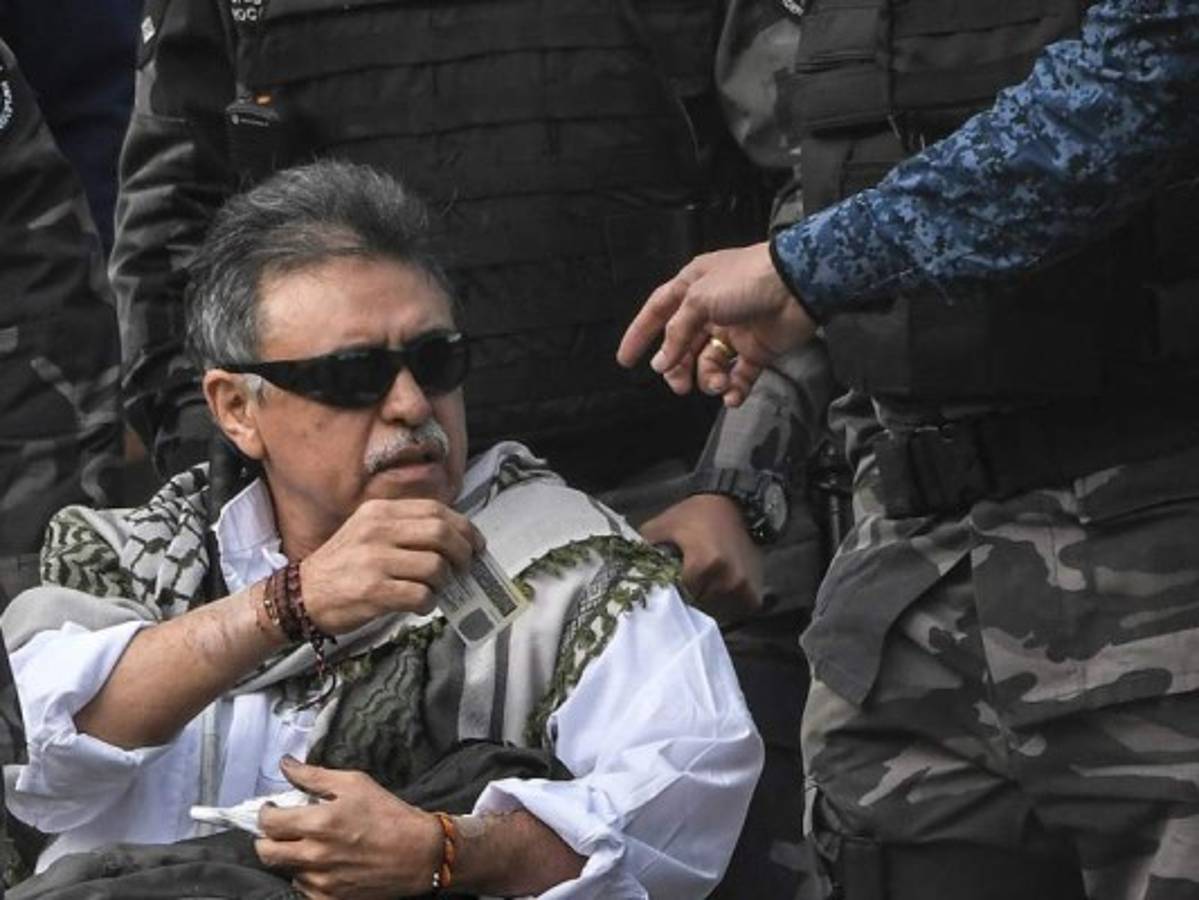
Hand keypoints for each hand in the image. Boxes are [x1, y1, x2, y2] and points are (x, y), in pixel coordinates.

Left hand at [256, 756, 442, 899]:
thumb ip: (314, 775)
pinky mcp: (331, 899)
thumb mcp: (355, 783)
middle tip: (281, 828)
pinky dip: (307, 875)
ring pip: (285, 870)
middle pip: (266, 852)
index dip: (266, 812)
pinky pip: (303, 888)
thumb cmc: (390, 815)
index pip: (269, 823)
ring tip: (310, 844)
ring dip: (290, 856)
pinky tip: (324, 862)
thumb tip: (286, 765)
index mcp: (320, 823)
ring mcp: (322, 882)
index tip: (273, 808)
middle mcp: (315, 856)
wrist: (420, 853)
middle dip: (267, 838)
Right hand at [300, 498, 484, 633]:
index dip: (464, 528)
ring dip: (444, 582)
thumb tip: (455, 541)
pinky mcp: (372, 591)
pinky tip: (419, 604)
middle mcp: (377, 530)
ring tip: (435, 588)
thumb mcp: (369, 531)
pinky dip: (428, 603)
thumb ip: (406, 530)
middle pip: (441, 534)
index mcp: (380, 512)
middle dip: (463, 553)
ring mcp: (374, 560)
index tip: (476, 544)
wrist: (300, 594)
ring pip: (435, 566)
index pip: (436, 511)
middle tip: (466, 568)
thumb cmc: (342, 565)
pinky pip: (420, 595)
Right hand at [616, 242, 815, 406]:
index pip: (657, 312)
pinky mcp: (757, 349)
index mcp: (693, 287)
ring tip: (717, 383)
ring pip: (709, 364)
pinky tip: (731, 396)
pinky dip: (733, 389)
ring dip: (708, 378)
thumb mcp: (700, 300)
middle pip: (683, 346)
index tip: (626, 361)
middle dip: (678, 368)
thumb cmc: (746, 281)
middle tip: (679, 386)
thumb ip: (677, 332)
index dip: (640, 335)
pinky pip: (739, 375)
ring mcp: (734, 330)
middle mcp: (710, 309)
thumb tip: (661, 363)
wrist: (798, 286)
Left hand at [639, 494, 762, 623]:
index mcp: (704, 563)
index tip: (668, 582)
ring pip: (716, 609)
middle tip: (685, 582)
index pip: (679, 594)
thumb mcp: (664, 525)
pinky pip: (735, 610)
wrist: (736, 504)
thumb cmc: (697, 515)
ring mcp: (743, 589)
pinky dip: (726, 603)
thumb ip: (644, 548)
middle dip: (689, 596)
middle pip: (698, 603)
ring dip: (708, 601)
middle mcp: (727, 579)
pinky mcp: (755, 594)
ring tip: (702, 583)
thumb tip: (623, 569)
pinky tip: (719, 587)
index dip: (671, 589)